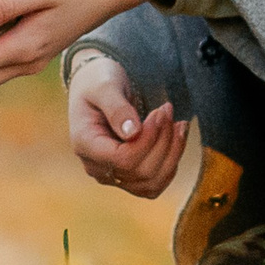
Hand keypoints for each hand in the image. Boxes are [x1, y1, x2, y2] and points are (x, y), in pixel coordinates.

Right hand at [67, 53, 186, 197]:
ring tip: (179, 124)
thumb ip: (116, 109)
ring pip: (151, 182)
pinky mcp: (127, 176)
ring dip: (172, 154)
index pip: (123, 160)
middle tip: (168, 110)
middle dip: (163, 141)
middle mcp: (96, 166)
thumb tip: (133, 133)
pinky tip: (176, 139)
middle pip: (141, 172)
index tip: (159, 112)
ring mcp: (112, 175)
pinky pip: (155, 183)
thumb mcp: (104, 86)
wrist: (96, 87)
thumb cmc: (97, 82)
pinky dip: (171, 163)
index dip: (148, 140)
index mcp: (85, 144)